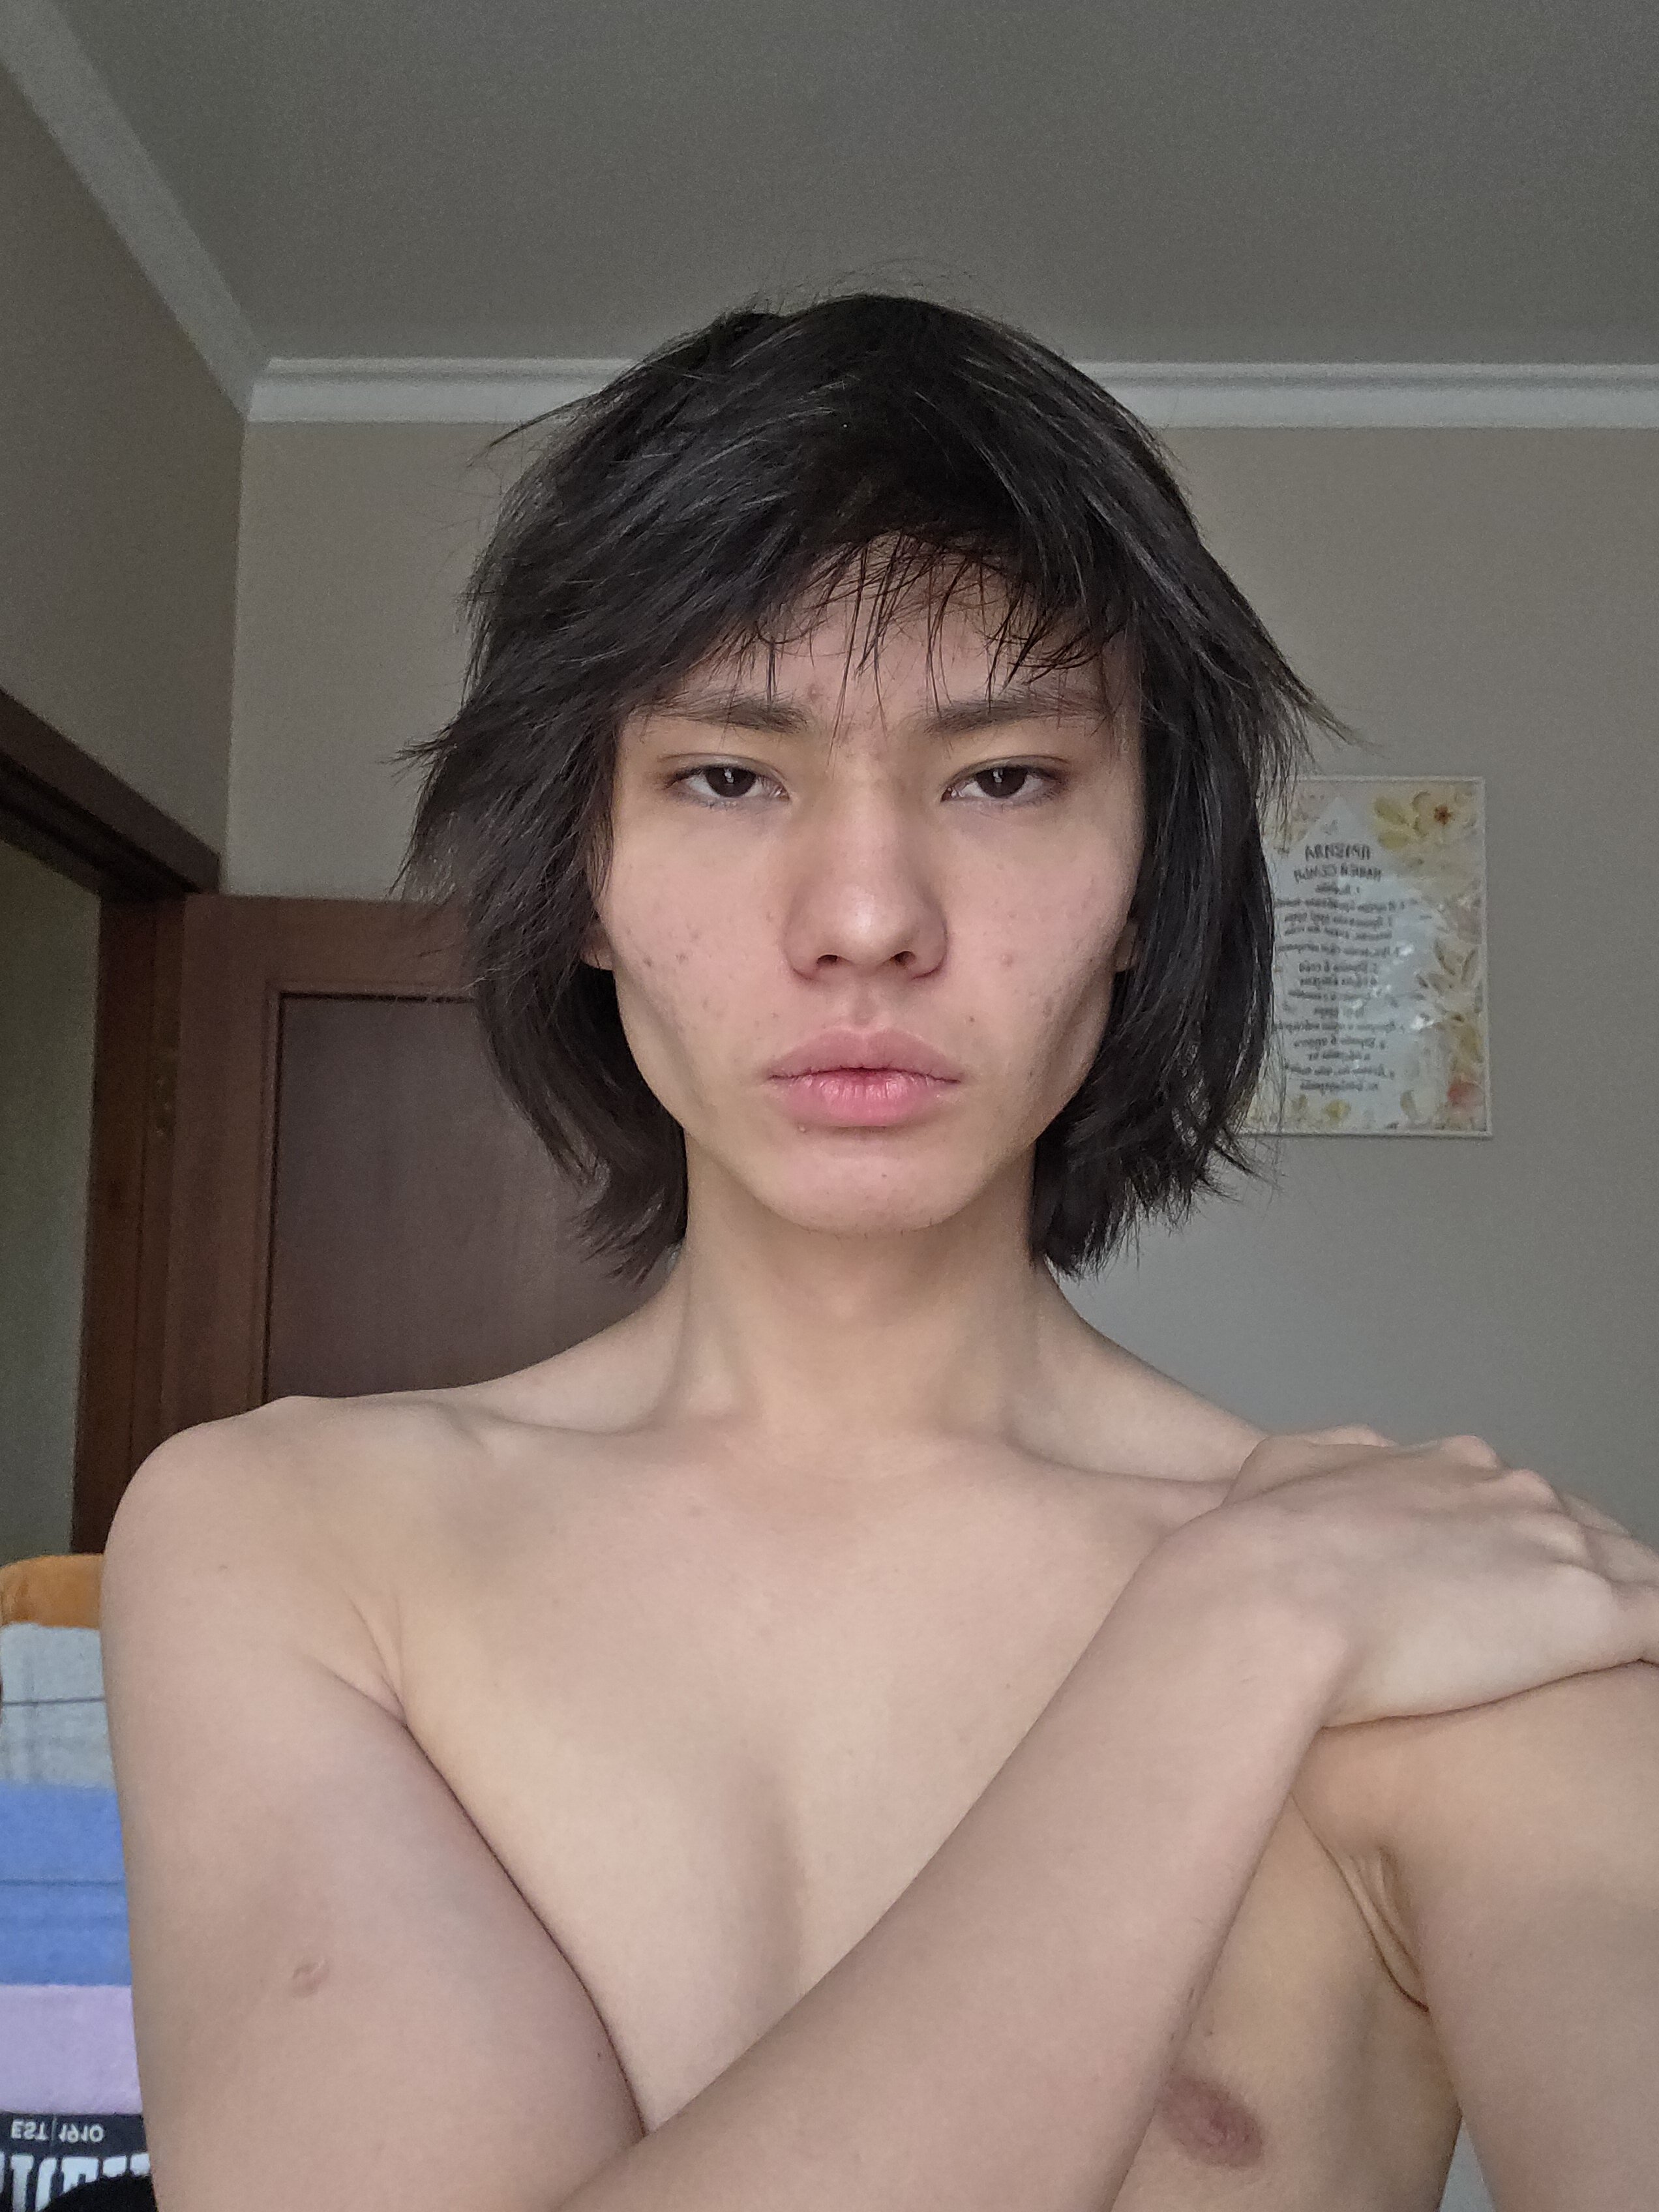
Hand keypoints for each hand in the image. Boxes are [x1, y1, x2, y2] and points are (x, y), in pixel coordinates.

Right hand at [1200, 1426, 1658, 1727]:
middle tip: (1546, 1634)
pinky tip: (1648, 1680)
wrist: (1270, 1601)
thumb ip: (1324, 1459)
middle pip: (1582, 1534)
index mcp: (1451, 1466)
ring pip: (1632, 1575)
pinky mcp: (1593, 1614)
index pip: (1517, 1502)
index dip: (1514, 1548)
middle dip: (1574, 1578)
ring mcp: (1559, 1550)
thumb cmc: (1256, 1547)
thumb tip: (1342, 1465)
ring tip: (1616, 1665)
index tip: (1497, 1590)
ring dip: (1622, 1610)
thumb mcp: (1275, 1467)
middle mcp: (1515, 1493)